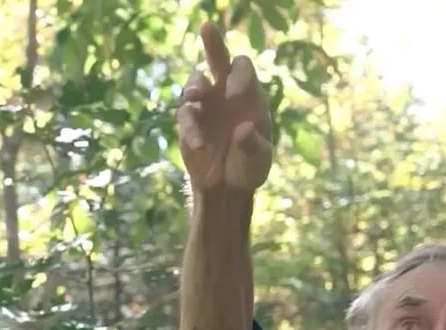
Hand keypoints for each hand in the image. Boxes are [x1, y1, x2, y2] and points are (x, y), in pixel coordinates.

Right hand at [177, 22, 272, 193]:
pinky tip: (199, 144)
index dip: (240, 76)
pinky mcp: (190, 122)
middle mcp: (225, 94)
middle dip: (213, 43)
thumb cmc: (249, 167)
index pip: (243, 70)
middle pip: (218, 60)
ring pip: (195, 83)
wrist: (227, 186)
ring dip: (194, 87)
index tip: (235, 93)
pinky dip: (191, 128)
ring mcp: (205, 106)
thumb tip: (243, 129)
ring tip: (195, 98)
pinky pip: (187, 117)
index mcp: (249, 96)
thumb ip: (253, 146)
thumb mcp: (258, 161)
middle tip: (207, 27)